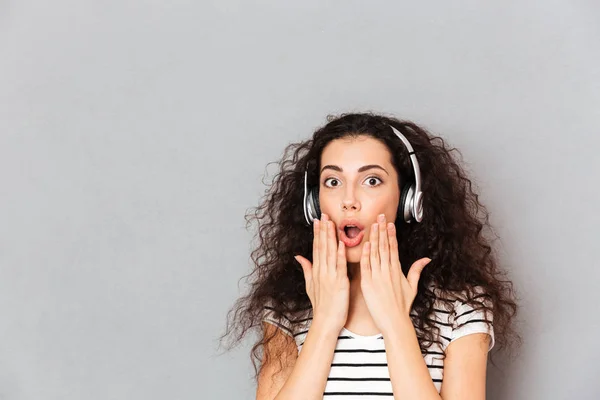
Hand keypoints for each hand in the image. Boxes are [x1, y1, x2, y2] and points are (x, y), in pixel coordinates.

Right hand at [294, 213, 349, 334]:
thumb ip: (306, 269)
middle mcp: (322, 271)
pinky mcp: (339, 283)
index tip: (318, 220)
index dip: (317, 233)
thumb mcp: (310, 286)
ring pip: (329, 252)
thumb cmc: (321, 306)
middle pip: (321, 246)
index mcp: (316, 271)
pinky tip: (341, 243)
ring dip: (330, 237)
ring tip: (331, 222)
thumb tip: (299, 257)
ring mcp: (330, 276)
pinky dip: (340, 254)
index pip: (316, 248)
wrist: (325, 322)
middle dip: (323, 230)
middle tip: (324, 214)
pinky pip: (340, 265)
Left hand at [360, 214, 431, 334]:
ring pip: (375, 253)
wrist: (394, 322)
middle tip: (381, 216)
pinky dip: (366, 255)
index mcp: (397, 270)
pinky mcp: (368, 284)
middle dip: (382, 230)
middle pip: (384, 246)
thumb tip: (426, 259)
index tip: (389, 223)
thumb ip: (416, 270)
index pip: (394, 248)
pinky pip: (366, 266)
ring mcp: (378, 276)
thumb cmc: (402, 306)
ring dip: (374, 238)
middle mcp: (388, 271)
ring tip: (373, 225)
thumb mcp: (412, 287)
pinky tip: (366, 244)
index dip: (391, 235)